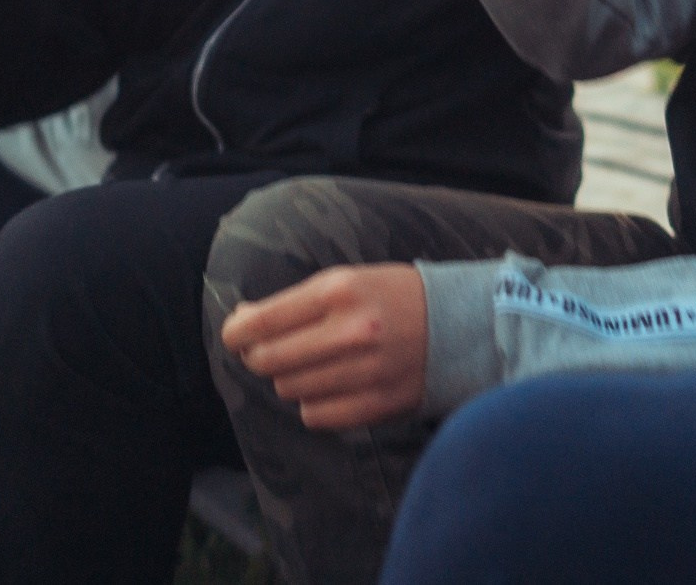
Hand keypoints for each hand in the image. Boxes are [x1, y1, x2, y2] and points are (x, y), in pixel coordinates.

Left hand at [218, 264, 428, 430]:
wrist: (462, 325)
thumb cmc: (394, 298)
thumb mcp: (349, 280)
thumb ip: (297, 302)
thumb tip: (242, 321)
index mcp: (339, 290)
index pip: (264, 321)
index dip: (236, 332)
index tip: (233, 335)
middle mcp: (350, 331)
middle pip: (269, 361)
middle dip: (258, 356)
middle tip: (265, 351)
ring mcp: (365, 372)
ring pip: (289, 390)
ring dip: (289, 379)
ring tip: (309, 365)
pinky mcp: (376, 405)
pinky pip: (315, 415)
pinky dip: (313, 403)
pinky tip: (330, 386)